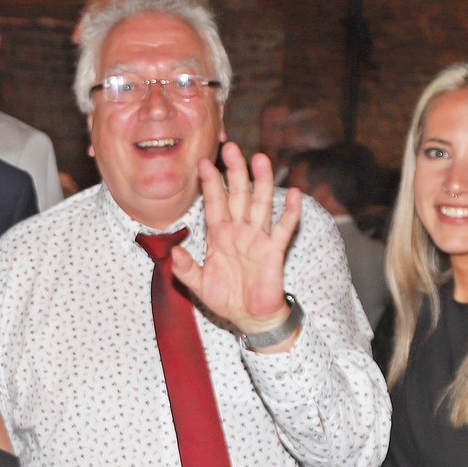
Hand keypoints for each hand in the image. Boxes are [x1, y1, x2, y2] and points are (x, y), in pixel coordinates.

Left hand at [175, 143, 302, 341]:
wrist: (249, 318)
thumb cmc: (226, 298)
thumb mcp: (198, 284)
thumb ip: (184, 268)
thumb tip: (173, 252)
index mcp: (219, 235)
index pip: (214, 203)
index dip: (209, 184)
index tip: (203, 162)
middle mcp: (239, 231)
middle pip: (238, 195)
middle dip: (235, 172)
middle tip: (231, 147)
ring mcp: (258, 238)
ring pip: (260, 204)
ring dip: (262, 182)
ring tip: (261, 159)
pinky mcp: (274, 251)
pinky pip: (283, 229)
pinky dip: (289, 212)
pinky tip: (294, 195)